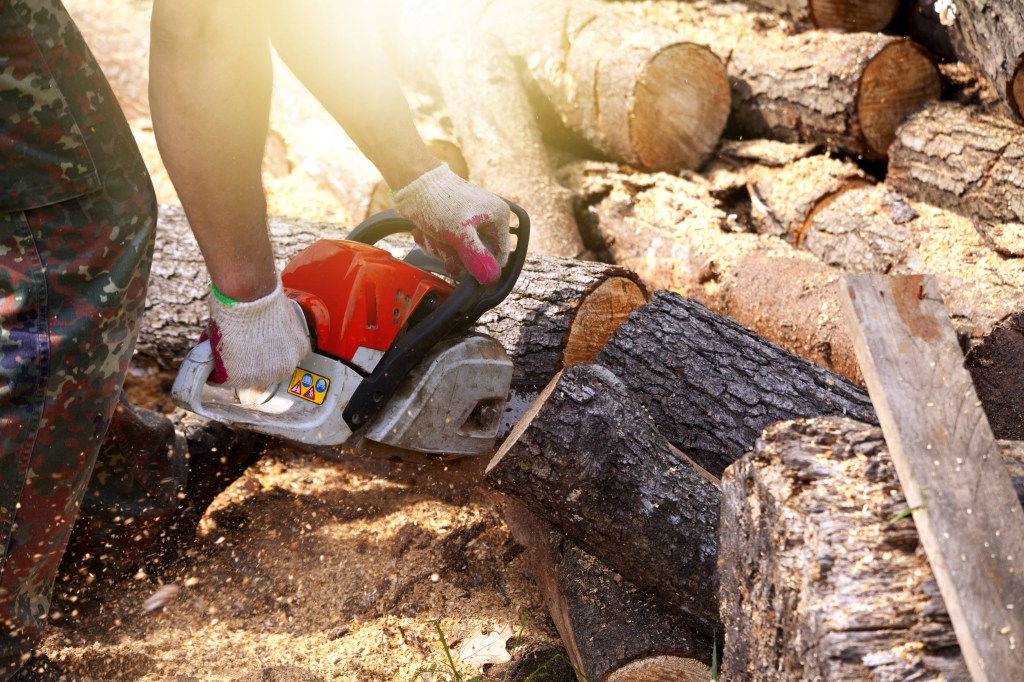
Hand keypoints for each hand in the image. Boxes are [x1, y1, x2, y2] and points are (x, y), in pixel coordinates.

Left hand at [203, 276, 309, 388]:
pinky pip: (295, 354)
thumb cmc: (230, 314)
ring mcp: (284, 365)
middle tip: (251, 343)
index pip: (233, 380)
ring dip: (274, 356)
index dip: (231, 366)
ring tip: (266, 337)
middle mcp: (263, 378)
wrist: (249, 295)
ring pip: (279, 366)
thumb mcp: (216, 343)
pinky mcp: (300, 351)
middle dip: (253, 363)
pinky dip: (289, 346)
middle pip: (259, 376)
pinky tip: (279, 333)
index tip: (232, 355)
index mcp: (237, 379)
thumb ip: (221, 359)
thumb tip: (220, 360)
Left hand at [392, 164, 509, 283]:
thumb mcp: (459, 233)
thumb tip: (492, 278)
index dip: (481, 266)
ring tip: (429, 236)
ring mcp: (470, 221)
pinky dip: (434, 242)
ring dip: (440, 249)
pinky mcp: (454, 223)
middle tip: (441, 248)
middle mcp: (488, 219)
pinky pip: (447, 244)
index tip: (462, 265)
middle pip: (476, 257)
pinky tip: (424, 232)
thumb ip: (476, 257)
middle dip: (453, 256)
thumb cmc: (438, 202)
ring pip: (459, 253)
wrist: (412, 181)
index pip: (499, 256)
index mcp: (499, 218)